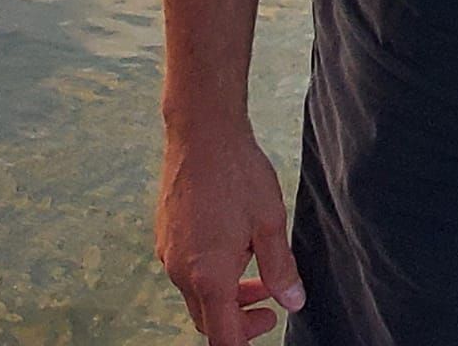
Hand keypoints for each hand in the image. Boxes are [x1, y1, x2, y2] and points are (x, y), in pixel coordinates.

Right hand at [154, 120, 306, 343]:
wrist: (201, 132)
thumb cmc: (237, 172)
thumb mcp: (270, 220)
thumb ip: (280, 267)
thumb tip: (293, 301)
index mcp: (209, 275)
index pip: (222, 336)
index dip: (246, 338)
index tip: (269, 320)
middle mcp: (181, 271)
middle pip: (207, 316)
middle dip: (239, 314)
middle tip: (269, 296)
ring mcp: (168, 253)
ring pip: (197, 291)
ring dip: (226, 289)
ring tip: (255, 258)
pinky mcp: (164, 236)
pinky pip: (186, 268)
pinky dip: (210, 268)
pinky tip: (231, 238)